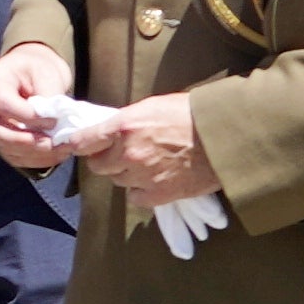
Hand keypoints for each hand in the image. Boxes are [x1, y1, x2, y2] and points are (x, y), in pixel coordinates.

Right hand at [0, 44, 80, 171]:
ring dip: (30, 153)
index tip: (54, 121)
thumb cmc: (39, 68)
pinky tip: (52, 156)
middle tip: (51, 144)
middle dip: (23, 141)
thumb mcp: (48, 74)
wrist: (31, 70)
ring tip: (57, 151)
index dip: (28, 118)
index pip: (3, 105)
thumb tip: (53, 126)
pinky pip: (8, 153)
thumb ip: (48, 99)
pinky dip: (31, 159)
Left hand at [76, 89, 217, 207]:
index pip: (83, 141)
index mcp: (124, 126)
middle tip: (121, 153)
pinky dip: (141, 191)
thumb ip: (127, 121)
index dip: (79, 144)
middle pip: (98, 166)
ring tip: (148, 163)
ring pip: (118, 181)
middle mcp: (128, 153)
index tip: (77, 146)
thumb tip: (111, 130)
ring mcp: (142, 176)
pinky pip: (135, 197)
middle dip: (106, 160)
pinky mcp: (158, 194)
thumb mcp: (153, 106)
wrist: (225, 137)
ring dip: (126, 174)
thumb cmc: (193, 114)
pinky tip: (156, 179)